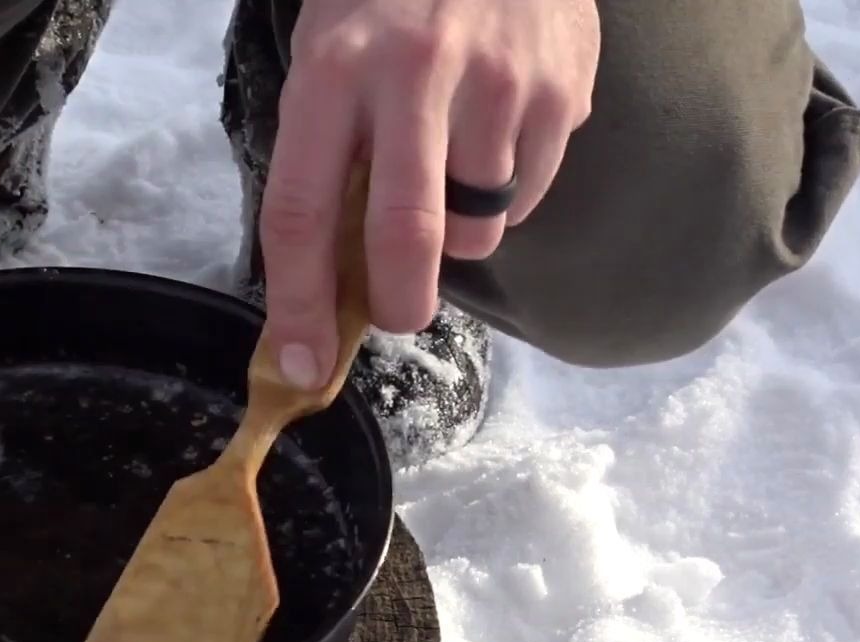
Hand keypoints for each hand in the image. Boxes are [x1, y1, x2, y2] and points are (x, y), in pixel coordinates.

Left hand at [258, 0, 598, 388]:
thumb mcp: (330, 56)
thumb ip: (326, 160)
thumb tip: (326, 288)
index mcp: (332, 71)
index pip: (301, 212)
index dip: (297, 305)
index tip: (299, 365)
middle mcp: (414, 74)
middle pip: (406, 237)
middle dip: (400, 306)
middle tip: (398, 315)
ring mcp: (497, 80)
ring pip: (478, 228)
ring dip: (460, 236)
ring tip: (451, 173)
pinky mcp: (562, 86)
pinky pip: (530, 194)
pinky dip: (509, 193)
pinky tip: (496, 134)